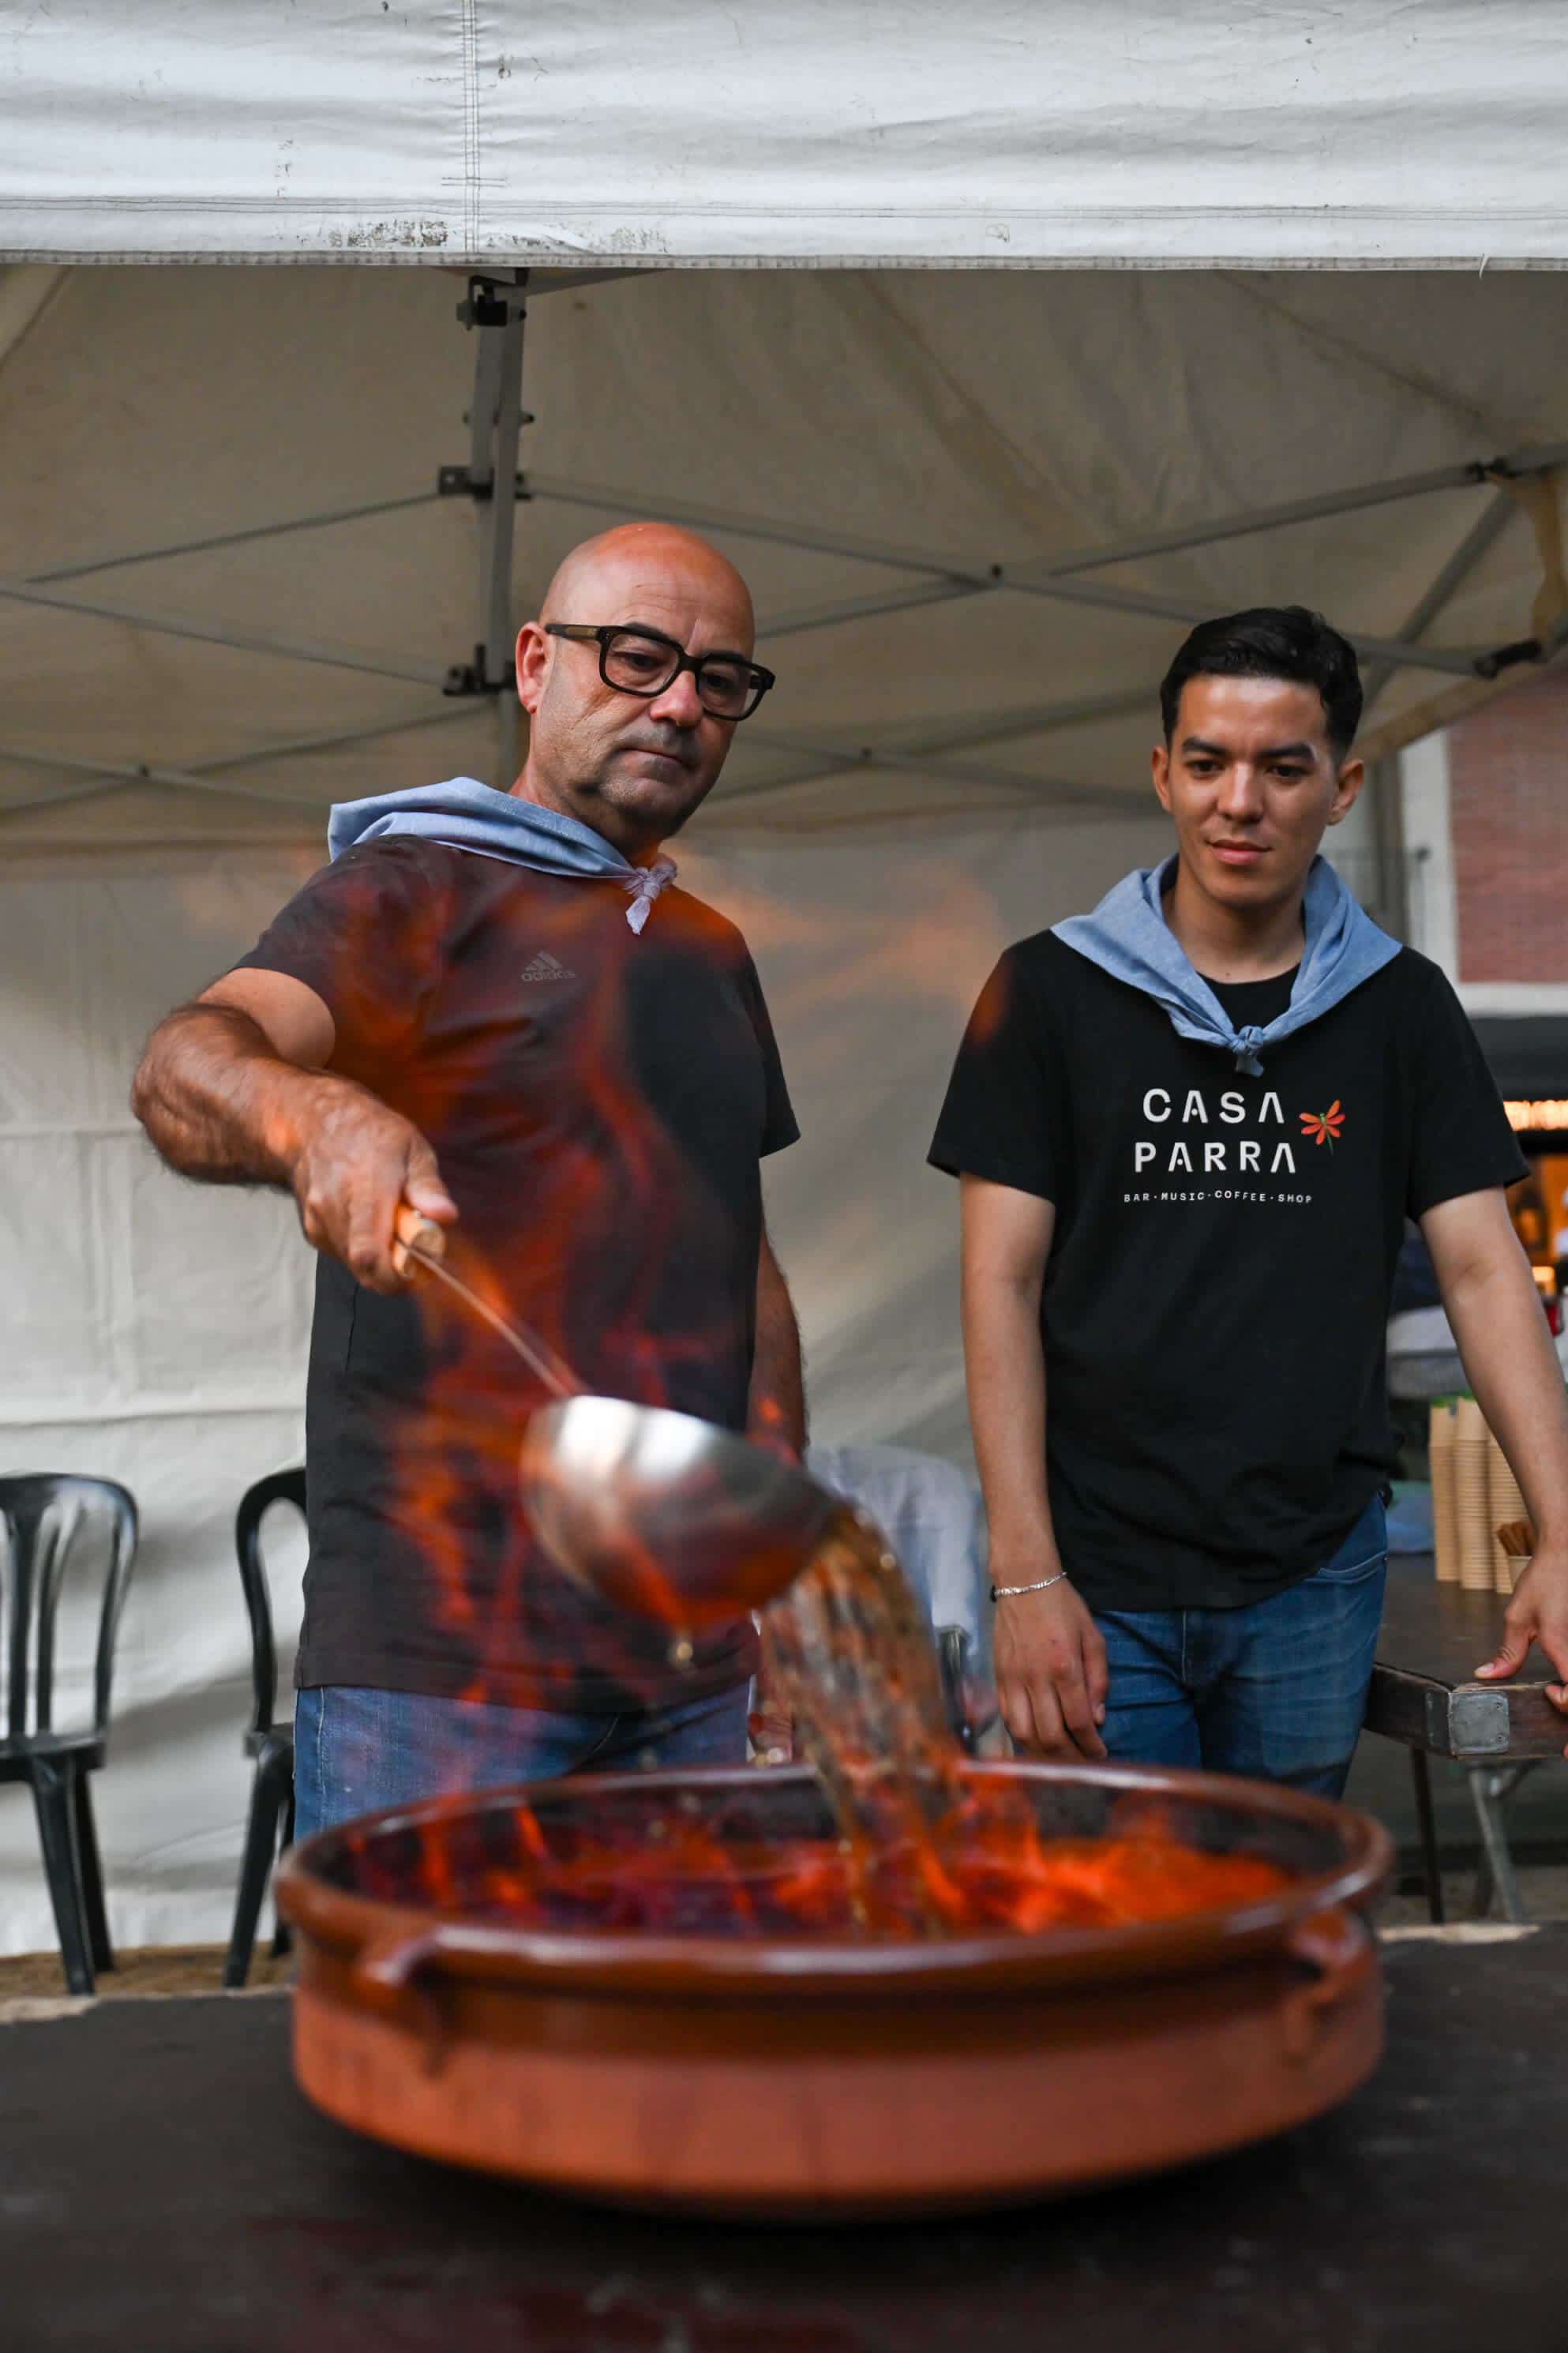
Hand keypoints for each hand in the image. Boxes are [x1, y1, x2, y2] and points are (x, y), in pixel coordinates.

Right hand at [285, 1076, 455, 1293]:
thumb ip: (427, 1185)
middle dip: (396, 1270)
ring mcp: (318, 1221)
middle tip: (417, 1252)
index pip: (371, 1255)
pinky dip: (364, 1249)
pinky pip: (343, 1254)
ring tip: (395, 1228)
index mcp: (363, 1189)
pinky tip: (372, 1223)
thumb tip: (445, 1216)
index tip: (425, 1270)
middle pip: (365, 1267)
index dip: (399, 1275)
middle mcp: (334, 1209)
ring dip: (381, 1259)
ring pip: (354, 1264)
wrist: (313, 1121)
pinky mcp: (312, 1230)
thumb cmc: (368, 1131)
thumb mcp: (411, 1147)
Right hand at [993, 1572, 1108, 1759]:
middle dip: (1071, 1758)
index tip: (1100, 1754)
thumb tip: (1097, 1718)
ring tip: (1060, 1759)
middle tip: (1084, 1763)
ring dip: (1044, 1755)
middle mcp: (1036, 1677)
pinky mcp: (998, 1677)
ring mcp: (1013, 1679)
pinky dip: (1022, 1737)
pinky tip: (1036, 1741)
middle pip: (1051, 1735)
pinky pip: (1008, 1718)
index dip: (1091, 1745)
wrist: (1024, 1583)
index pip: (1078, 1721)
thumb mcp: (1093, 1637)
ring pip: (1025, 1733)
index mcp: (1064, 1666)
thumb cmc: (1064, 1607)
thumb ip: (1098, 1679)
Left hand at [1475, 1540, 1567, 1749]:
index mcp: (1566, 1647)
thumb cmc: (1543, 1581)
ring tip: (1565, 1731)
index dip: (1567, 1704)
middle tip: (1564, 1747)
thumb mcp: (1518, 1618)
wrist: (1566, 1552)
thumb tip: (1486, 1676)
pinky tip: (1567, 1690)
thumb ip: (1507, 1653)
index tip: (1549, 1694)